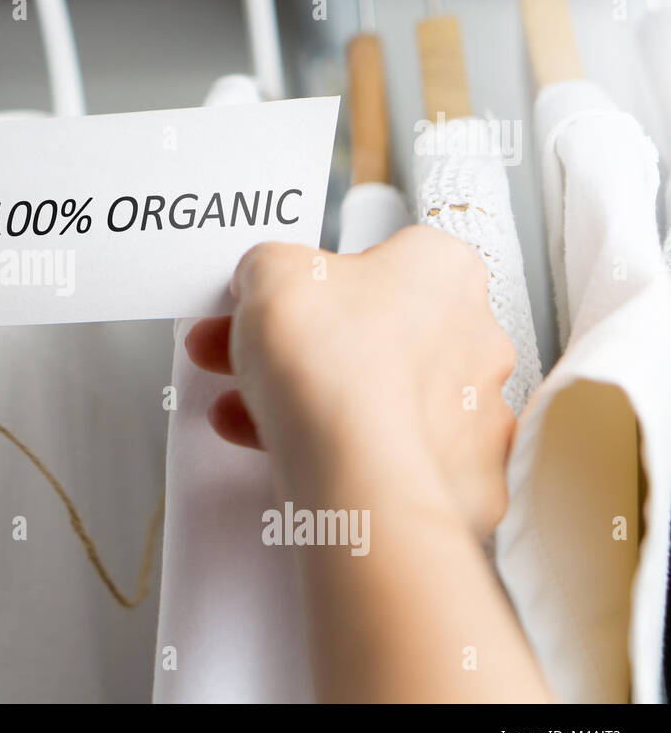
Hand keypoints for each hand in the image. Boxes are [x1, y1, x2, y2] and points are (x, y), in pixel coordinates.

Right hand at [185, 225, 515, 537]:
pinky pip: (394, 451)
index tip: (286, 294)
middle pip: (380, 330)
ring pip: (385, 395)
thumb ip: (270, 264)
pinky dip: (346, 448)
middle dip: (312, 341)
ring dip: (322, 395)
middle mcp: (475, 337)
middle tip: (260, 352)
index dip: (321, 278)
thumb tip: (266, 274)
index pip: (382, 258)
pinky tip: (294, 446)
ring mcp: (473, 411)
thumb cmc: (339, 368)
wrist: (358, 469)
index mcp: (444, 270)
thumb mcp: (271, 272)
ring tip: (258, 404)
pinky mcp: (460, 475)